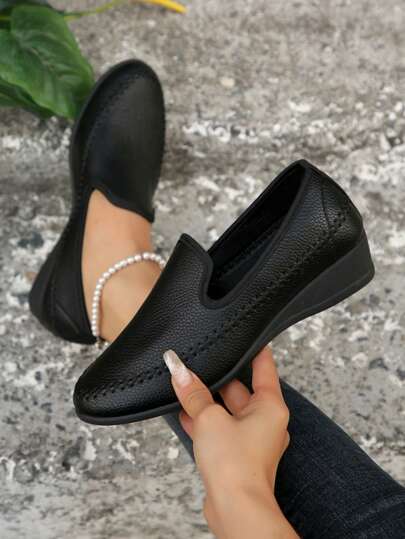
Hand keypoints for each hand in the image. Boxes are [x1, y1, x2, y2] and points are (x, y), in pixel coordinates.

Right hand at [163, 347, 297, 538]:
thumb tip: (179, 371)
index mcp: (270, 407)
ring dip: (208, 402)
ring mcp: (252, 440)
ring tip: (186, 387)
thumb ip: (194, 393)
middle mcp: (265, 422)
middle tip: (200, 364)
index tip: (250, 335)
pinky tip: (185, 414)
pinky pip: (221, 430)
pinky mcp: (237, 455)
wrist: (235, 508)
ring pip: (228, 412)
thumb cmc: (235, 464)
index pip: (265, 368)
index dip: (256, 350)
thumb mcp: (209, 418)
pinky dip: (205, 423)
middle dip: (218, 380)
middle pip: (240, 390)